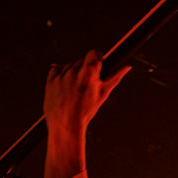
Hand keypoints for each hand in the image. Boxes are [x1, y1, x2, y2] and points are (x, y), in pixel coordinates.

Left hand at [42, 51, 128, 177]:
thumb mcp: (103, 94)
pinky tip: (64, 87)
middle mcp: (74, 71)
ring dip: (72, 73)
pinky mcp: (50, 80)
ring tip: (74, 89)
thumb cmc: (85, 111)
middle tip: (85, 84)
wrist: (66, 124)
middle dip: (84, 69)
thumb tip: (126, 67)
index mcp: (89, 72)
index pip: (93, 53)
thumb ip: (115, 77)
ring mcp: (61, 75)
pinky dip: (60, 75)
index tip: (96, 67)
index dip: (96, 60)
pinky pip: (56, 70)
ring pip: (69, 65)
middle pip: (81, 61)